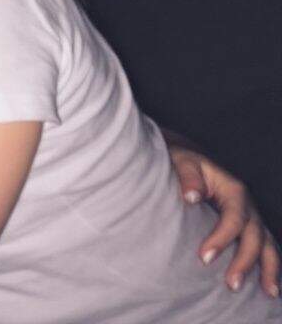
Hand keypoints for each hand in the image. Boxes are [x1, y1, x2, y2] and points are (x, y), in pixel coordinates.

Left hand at [169, 144, 279, 296]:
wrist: (189, 158)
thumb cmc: (183, 161)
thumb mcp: (183, 162)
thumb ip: (187, 177)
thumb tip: (191, 196)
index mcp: (234, 189)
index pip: (233, 218)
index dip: (222, 239)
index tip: (204, 258)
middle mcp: (248, 205)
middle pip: (254, 236)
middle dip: (245, 262)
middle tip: (232, 284)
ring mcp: (251, 216)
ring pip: (267, 244)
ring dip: (268, 269)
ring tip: (269, 293)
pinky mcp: (248, 226)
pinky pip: (264, 247)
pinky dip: (269, 266)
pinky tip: (269, 287)